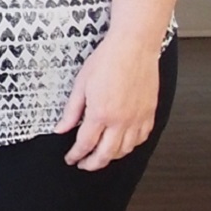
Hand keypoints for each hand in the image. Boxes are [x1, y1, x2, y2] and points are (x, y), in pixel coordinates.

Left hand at [54, 33, 158, 170]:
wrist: (134, 46)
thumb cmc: (108, 59)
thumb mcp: (81, 84)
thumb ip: (71, 111)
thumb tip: (61, 129)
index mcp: (101, 113)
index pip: (85, 144)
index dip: (76, 155)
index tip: (71, 158)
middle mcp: (121, 120)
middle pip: (106, 154)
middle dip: (92, 164)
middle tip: (84, 164)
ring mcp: (137, 118)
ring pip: (125, 150)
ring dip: (111, 157)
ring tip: (101, 155)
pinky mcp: (149, 113)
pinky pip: (141, 138)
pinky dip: (131, 145)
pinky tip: (123, 143)